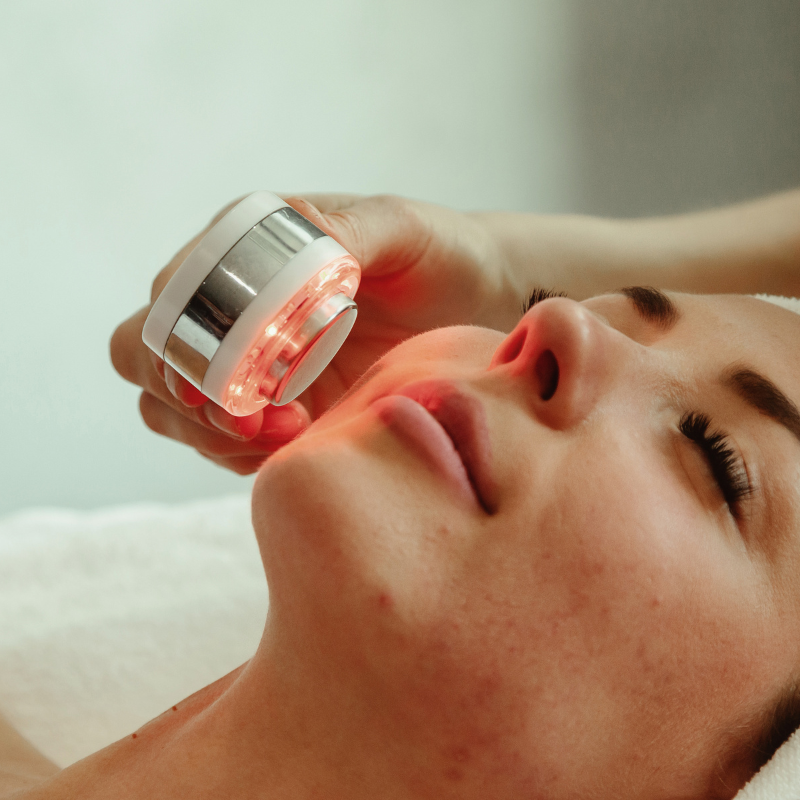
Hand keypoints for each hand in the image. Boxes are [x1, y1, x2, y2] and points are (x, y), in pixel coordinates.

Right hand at [110, 193, 518, 473]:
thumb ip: (347, 230)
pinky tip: (299, 442)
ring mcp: (246, 364)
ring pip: (169, 409)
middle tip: (255, 421)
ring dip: (212, 434)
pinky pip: (220, 445)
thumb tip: (297, 242)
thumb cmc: (437, 256)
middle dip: (186, 399)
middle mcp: (230, 308)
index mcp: (241, 252)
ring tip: (291, 433)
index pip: (168, 300)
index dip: (184, 346)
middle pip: (145, 358)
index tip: (241, 384)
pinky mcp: (270, 409)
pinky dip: (242, 455)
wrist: (476, 305)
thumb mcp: (400, 230)